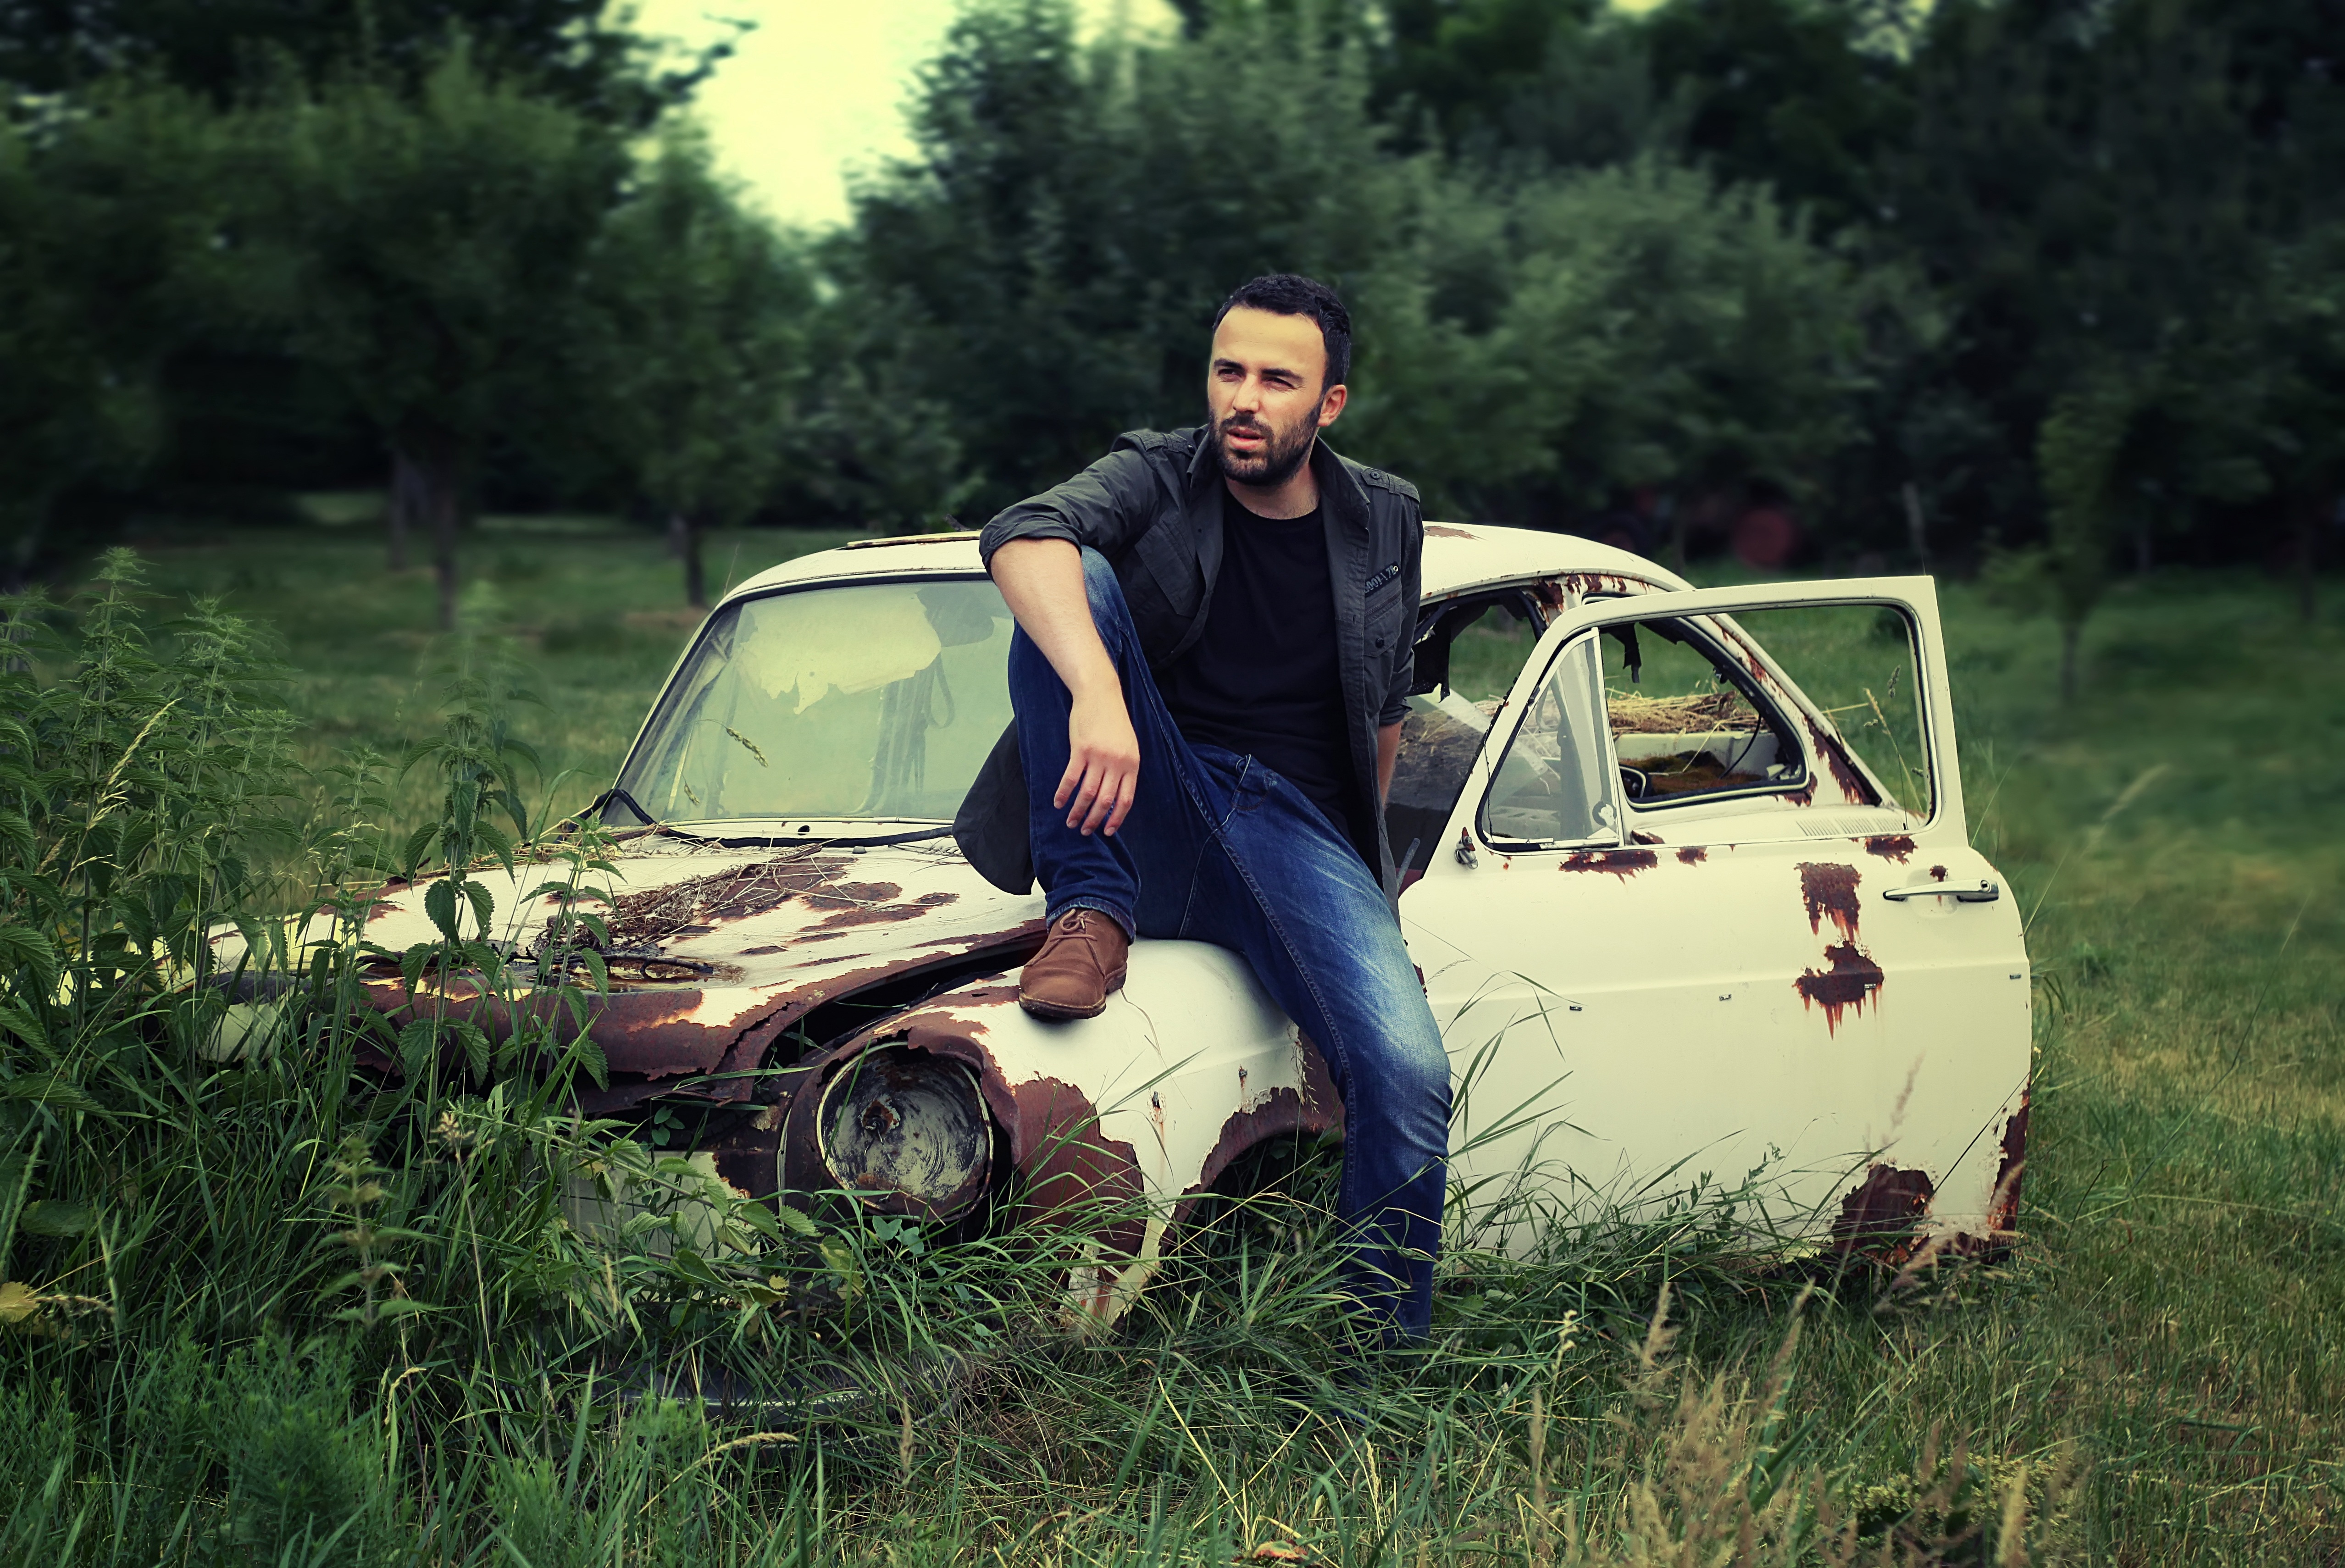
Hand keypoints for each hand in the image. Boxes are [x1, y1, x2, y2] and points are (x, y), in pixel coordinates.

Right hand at [1056, 690, 1139, 835]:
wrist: (1100, 694)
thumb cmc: (1114, 720)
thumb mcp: (1128, 745)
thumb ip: (1124, 768)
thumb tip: (1115, 795)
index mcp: (1132, 764)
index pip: (1126, 799)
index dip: (1117, 818)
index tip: (1108, 831)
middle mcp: (1117, 763)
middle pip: (1105, 800)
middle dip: (1094, 820)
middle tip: (1085, 830)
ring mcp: (1098, 756)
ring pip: (1087, 793)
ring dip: (1077, 811)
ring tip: (1070, 822)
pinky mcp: (1080, 750)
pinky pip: (1071, 778)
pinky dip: (1063, 793)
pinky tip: (1058, 803)